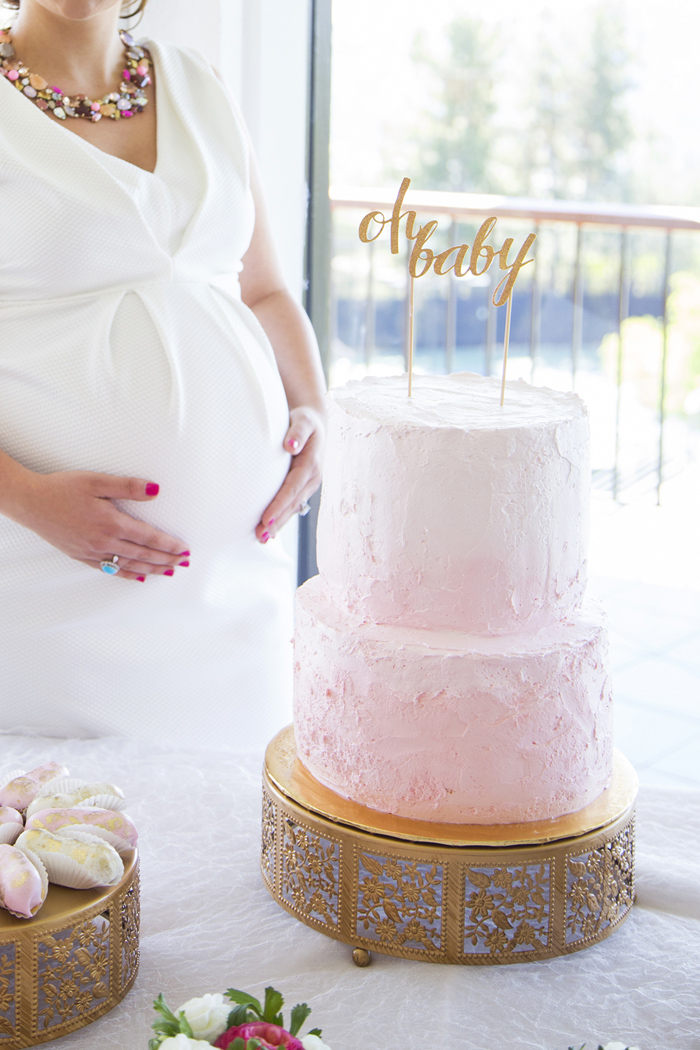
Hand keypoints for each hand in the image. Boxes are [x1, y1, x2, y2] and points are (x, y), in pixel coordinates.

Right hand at [10, 470, 189, 581]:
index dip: (168, 545)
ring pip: (129, 565)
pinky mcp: (81, 555)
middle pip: (143, 554)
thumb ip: (128, 486)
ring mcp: (92, 551)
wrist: (31, 502)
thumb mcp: (96, 481)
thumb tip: (155, 490)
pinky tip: (139, 576)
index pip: (148, 537)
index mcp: (111, 522)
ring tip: (168, 572)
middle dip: (165, 560)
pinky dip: (127, 574)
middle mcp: (104, 541)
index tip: (183, 549)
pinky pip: (110, 569)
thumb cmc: (62, 488)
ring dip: (151, 569)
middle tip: (183, 563)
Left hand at [255, 406, 324, 542]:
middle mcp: (312, 478)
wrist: (314, 423)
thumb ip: (297, 432)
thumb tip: (290, 446)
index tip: (266, 518)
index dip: (280, 504)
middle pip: (292, 503)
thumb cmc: (304, 421)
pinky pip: (292, 504)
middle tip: (261, 536)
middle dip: (277, 521)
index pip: (292, 488)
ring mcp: (308, 485)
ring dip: (278, 523)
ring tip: (262, 538)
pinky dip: (281, 517)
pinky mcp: (302, 487)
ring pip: (293, 507)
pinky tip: (269, 528)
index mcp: (311, 464)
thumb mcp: (303, 421)